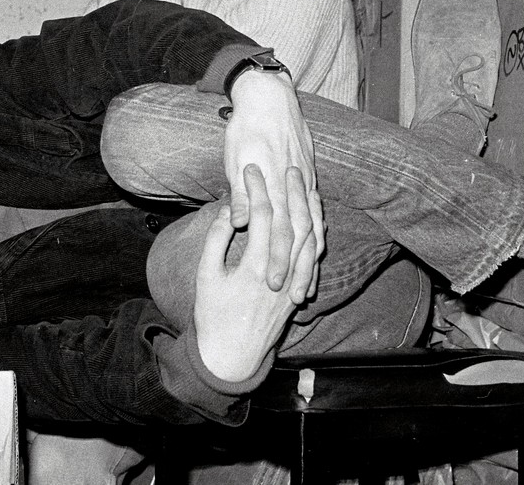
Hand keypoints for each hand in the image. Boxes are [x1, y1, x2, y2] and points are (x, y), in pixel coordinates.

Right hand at [194, 166, 316, 381]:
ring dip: (310, 211)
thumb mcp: (206, 276)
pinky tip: (315, 220)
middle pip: (292, 223)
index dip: (255, 189)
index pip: (260, 217)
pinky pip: (313, 260)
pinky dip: (316, 236)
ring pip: (310, 241)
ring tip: (306, 186)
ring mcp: (293, 284)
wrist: (232, 356)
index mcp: (253, 267)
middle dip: (289, 192)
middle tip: (285, 167)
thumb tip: (229, 212)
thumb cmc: (213, 315)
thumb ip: (216, 240)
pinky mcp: (298, 293)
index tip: (249, 170)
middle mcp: (280, 274)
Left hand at [224, 70, 322, 299]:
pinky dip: (318, 234)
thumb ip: (240, 192)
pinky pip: (318, 212)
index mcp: (275, 186)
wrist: (270, 97)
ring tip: (308, 286)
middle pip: (300, 236)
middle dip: (297, 269)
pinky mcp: (309, 177)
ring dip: (310, 259)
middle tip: (293, 299)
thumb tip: (237, 223)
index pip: (279, 231)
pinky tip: (317, 250)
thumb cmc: (246, 127)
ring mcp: (305, 183)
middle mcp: (295, 188)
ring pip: (313, 228)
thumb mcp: (236, 156)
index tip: (272, 285)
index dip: (277, 260)